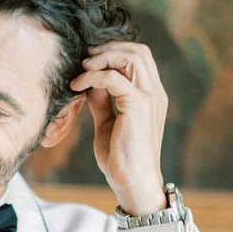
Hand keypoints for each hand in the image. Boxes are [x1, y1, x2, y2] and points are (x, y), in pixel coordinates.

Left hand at [69, 41, 168, 214]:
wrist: (132, 183)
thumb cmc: (121, 158)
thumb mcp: (108, 123)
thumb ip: (102, 101)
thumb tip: (89, 84)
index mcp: (150, 95)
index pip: (139, 58)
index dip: (114, 52)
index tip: (89, 61)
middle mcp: (154, 93)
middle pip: (138, 50)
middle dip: (108, 48)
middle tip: (84, 58)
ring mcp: (149, 98)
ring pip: (131, 57)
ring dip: (102, 57)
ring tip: (81, 68)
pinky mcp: (137, 106)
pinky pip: (114, 78)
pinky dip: (93, 76)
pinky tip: (77, 86)